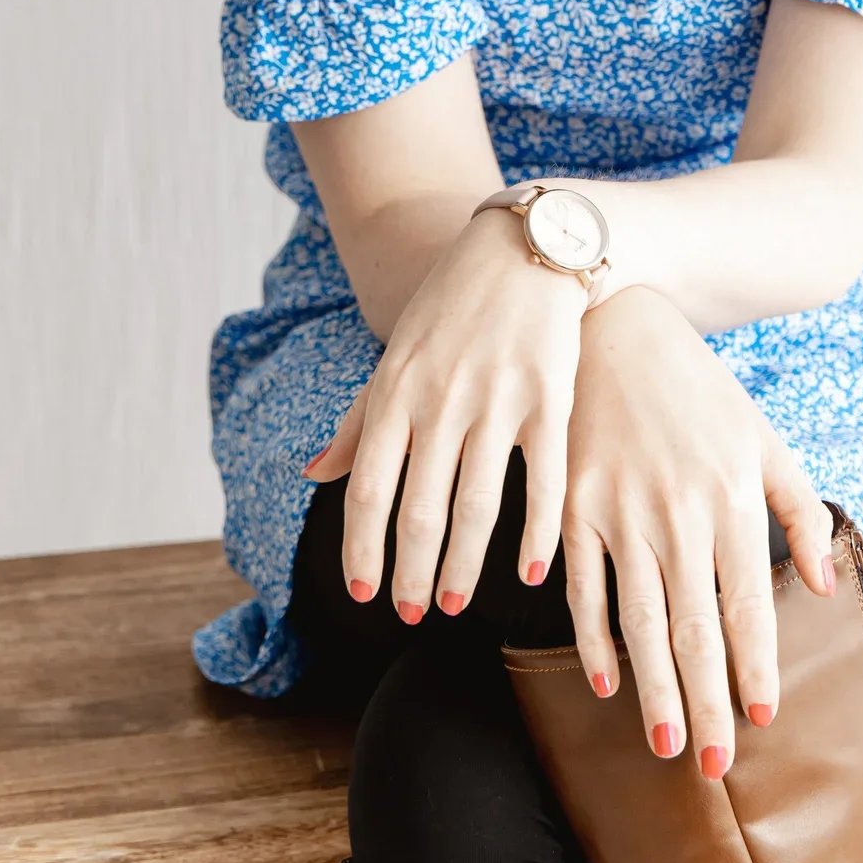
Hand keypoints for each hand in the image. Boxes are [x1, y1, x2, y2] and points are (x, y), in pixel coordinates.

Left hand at [305, 210, 586, 618]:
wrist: (523, 249)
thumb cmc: (452, 307)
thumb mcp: (396, 356)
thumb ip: (360, 422)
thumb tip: (313, 477)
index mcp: (395, 391)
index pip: (368, 488)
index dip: (362, 548)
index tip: (362, 594)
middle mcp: (441, 400)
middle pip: (418, 508)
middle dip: (409, 571)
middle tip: (409, 614)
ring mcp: (497, 399)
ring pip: (476, 504)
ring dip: (461, 565)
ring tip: (450, 604)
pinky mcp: (550, 396)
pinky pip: (542, 480)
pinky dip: (536, 533)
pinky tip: (528, 573)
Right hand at [559, 284, 836, 779]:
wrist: (611, 327)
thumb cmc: (697, 388)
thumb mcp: (763, 437)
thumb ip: (800, 510)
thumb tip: (826, 584)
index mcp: (728, 498)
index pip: (745, 603)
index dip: (754, 665)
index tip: (761, 718)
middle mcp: (675, 513)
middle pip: (693, 627)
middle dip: (707, 701)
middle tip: (714, 766)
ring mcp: (617, 512)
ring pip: (638, 620)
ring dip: (654, 689)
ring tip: (669, 745)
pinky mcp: (571, 509)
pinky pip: (583, 590)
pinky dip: (592, 641)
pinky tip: (606, 683)